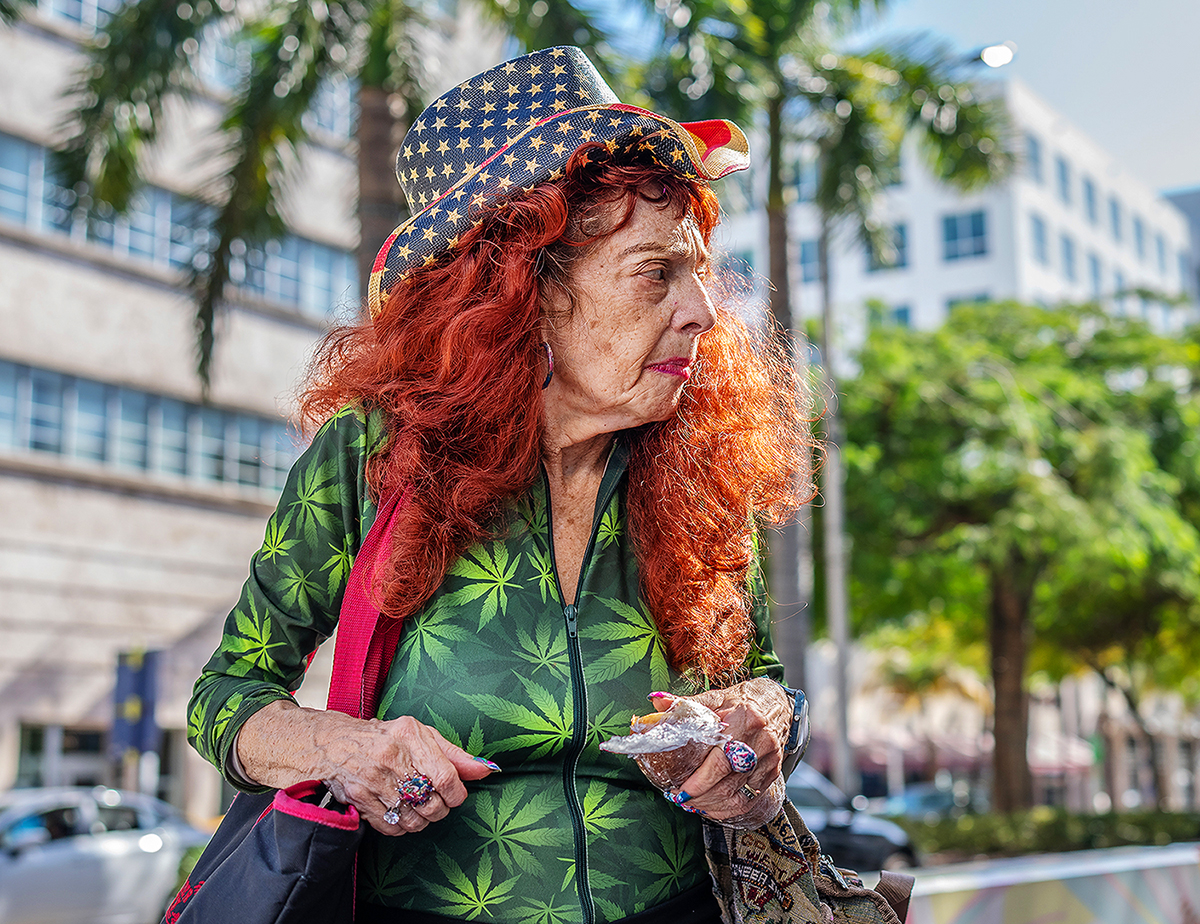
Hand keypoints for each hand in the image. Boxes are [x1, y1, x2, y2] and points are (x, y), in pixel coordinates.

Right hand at [236, 701, 498, 834]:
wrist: (334, 743)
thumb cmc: (386, 738)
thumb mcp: (422, 736)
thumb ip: (456, 755)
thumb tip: (488, 770)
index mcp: (411, 735)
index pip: (446, 777)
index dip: (457, 794)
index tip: (455, 796)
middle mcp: (391, 756)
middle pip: (430, 802)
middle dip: (440, 809)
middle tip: (437, 804)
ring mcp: (372, 778)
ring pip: (412, 818)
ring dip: (422, 821)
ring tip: (419, 809)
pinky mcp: (358, 798)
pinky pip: (391, 826)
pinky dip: (402, 827)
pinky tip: (402, 815)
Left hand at [650, 677, 789, 824]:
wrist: (776, 704)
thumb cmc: (741, 701)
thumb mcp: (715, 698)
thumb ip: (686, 703)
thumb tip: (655, 700)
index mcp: (743, 720)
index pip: (719, 761)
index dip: (698, 782)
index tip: (678, 790)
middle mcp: (760, 742)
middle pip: (728, 783)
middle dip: (701, 797)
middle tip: (680, 799)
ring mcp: (769, 759)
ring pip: (740, 796)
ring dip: (713, 806)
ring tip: (693, 805)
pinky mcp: (774, 771)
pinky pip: (751, 799)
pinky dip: (730, 808)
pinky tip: (713, 807)